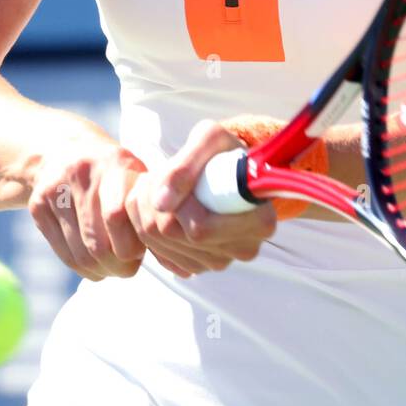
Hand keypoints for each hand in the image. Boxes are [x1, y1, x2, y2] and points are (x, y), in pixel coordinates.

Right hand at [26, 137, 150, 280]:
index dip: (133, 245)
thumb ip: (152, 210)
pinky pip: (63, 254)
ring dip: (103, 270)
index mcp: (113, 163)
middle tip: (130, 266)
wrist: (66, 149)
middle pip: (99, 243)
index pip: (117, 216)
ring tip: (115, 267)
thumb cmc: (116, 173)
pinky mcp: (37, 206)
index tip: (142, 251)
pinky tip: (96, 266)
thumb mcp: (138, 178)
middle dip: (119, 264)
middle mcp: (81, 173)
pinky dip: (84, 269)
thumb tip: (172, 259)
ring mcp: (55, 190)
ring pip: (81, 254)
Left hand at [124, 119, 277, 277]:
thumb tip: (161, 203)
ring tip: (160, 188)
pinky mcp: (199, 266)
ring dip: (146, 212)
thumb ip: (185, 165)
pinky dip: (148, 228)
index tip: (169, 176)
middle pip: (174, 236)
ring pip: (161, 244)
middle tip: (155, 177)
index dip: (176, 203)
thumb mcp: (211, 139)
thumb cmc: (224, 152)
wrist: (228, 170)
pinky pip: (159, 254)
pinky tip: (162, 209)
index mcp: (259, 221)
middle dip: (152, 202)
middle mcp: (244, 249)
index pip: (199, 228)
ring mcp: (220, 261)